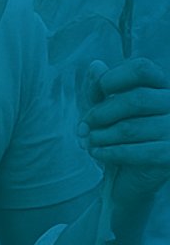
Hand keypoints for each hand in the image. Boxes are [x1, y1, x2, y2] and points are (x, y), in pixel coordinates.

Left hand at [80, 58, 169, 203]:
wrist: (130, 178)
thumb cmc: (118, 136)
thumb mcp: (105, 109)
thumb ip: (99, 88)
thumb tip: (95, 66)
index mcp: (162, 86)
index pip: (142, 68)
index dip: (112, 78)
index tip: (97, 94)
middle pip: (135, 99)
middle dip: (101, 113)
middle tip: (83, 126)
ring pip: (131, 128)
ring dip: (100, 136)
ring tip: (89, 141)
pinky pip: (136, 152)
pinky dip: (109, 152)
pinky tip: (97, 153)